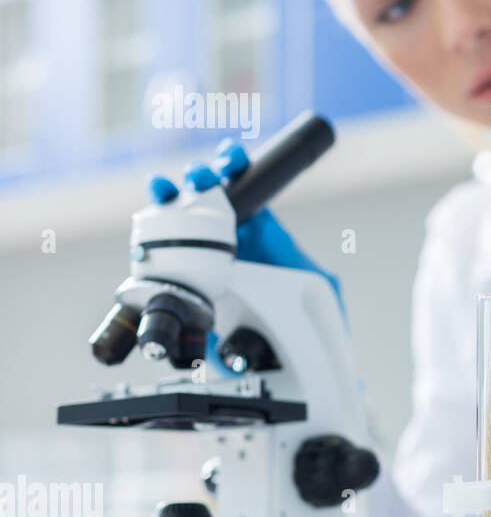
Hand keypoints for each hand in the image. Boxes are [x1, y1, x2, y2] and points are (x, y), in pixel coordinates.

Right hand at [149, 139, 345, 369]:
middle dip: (199, 178)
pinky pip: (159, 253)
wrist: (283, 357)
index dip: (233, 165)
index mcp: (256, 227)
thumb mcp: (318, 287)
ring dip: (170, 197)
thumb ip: (309, 268)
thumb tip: (300, 259)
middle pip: (205, 195)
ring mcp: (202, 255)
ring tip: (165, 190)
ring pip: (177, 217)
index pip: (244, 187)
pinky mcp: (182, 280)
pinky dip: (149, 235)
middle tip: (200, 179)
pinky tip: (146, 224)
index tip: (230, 158)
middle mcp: (226, 236)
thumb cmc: (302, 317)